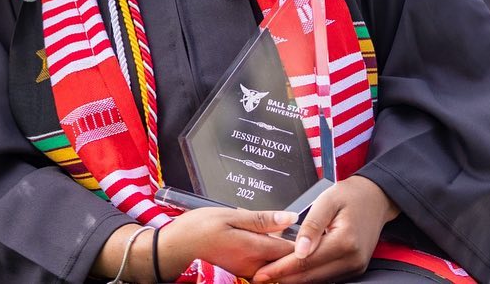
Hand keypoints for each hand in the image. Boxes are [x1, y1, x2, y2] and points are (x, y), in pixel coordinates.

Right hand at [156, 207, 296, 280]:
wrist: (176, 248)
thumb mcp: (229, 215)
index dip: (305, 239)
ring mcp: (248, 272)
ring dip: (283, 251)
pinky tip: (265, 242)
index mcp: (254, 249)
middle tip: (302, 229)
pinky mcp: (241, 273)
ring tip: (283, 234)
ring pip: (276, 264)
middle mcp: (254, 266)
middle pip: (286, 260)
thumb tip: (290, 217)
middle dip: (297, 247)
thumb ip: (262, 219)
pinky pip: (264, 266)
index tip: (313, 227)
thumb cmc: (198, 228)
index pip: (292, 249)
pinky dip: (270, 256)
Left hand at [251, 175, 399, 282]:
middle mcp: (352, 259)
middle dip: (284, 278)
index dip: (282, 269)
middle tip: (261, 278)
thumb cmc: (349, 195)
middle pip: (312, 276)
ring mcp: (355, 266)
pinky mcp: (354, 267)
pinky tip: (293, 272)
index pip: (306, 261)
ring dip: (295, 280)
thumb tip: (298, 251)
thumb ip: (311, 225)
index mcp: (345, 242)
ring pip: (320, 280)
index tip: (262, 273)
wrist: (376, 198)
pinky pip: (328, 276)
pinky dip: (309, 275)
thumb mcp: (327, 201)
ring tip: (272, 276)